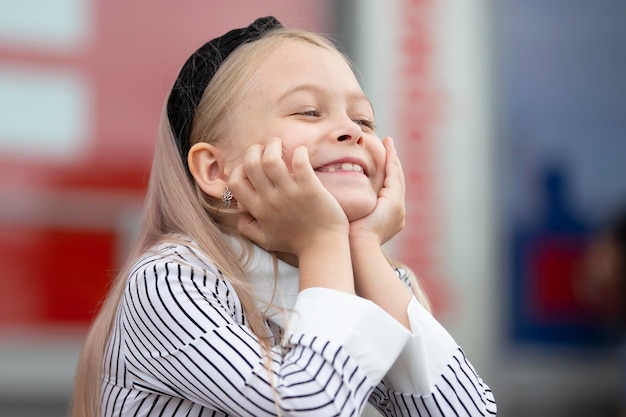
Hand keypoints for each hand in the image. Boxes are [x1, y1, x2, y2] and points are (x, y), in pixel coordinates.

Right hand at [229, 138, 348, 254]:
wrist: (323, 249)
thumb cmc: (295, 243)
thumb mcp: (265, 240)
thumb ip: (247, 227)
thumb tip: (239, 211)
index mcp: (258, 210)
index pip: (235, 182)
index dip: (238, 169)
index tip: (249, 165)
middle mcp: (271, 200)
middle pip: (251, 164)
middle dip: (254, 149)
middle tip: (265, 148)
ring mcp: (290, 193)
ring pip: (271, 159)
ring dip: (273, 145)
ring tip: (279, 143)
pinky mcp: (310, 189)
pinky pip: (300, 163)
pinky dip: (300, 152)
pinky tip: (302, 152)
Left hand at [349, 137, 405, 244]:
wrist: (357, 249)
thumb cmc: (348, 241)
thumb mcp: (351, 222)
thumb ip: (348, 210)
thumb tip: (333, 201)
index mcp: (389, 217)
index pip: (389, 189)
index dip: (386, 172)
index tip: (383, 158)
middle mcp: (397, 211)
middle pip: (397, 180)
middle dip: (393, 162)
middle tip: (390, 145)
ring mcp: (398, 207)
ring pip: (397, 176)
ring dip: (393, 158)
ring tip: (389, 143)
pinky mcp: (393, 202)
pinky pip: (393, 177)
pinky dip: (391, 163)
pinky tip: (388, 150)